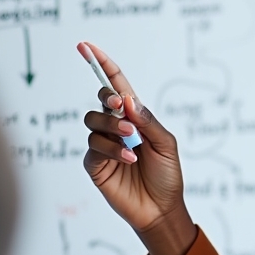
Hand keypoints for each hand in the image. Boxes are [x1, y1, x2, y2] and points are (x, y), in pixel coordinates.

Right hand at [82, 43, 195, 254]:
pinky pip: (93, 147)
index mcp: (135, 118)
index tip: (87, 46)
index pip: (116, 86)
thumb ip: (148, 121)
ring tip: (132, 142)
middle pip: (100, 101)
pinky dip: (111, 149)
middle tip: (123, 110)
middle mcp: (116, 128)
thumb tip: (129, 100)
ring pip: (92, 122)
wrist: (162, 208)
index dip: (102, 65)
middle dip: (109, 102)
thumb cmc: (167, 175)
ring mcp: (103, 145)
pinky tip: (128, 159)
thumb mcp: (167, 144)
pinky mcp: (95, 164)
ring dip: (113, 128)